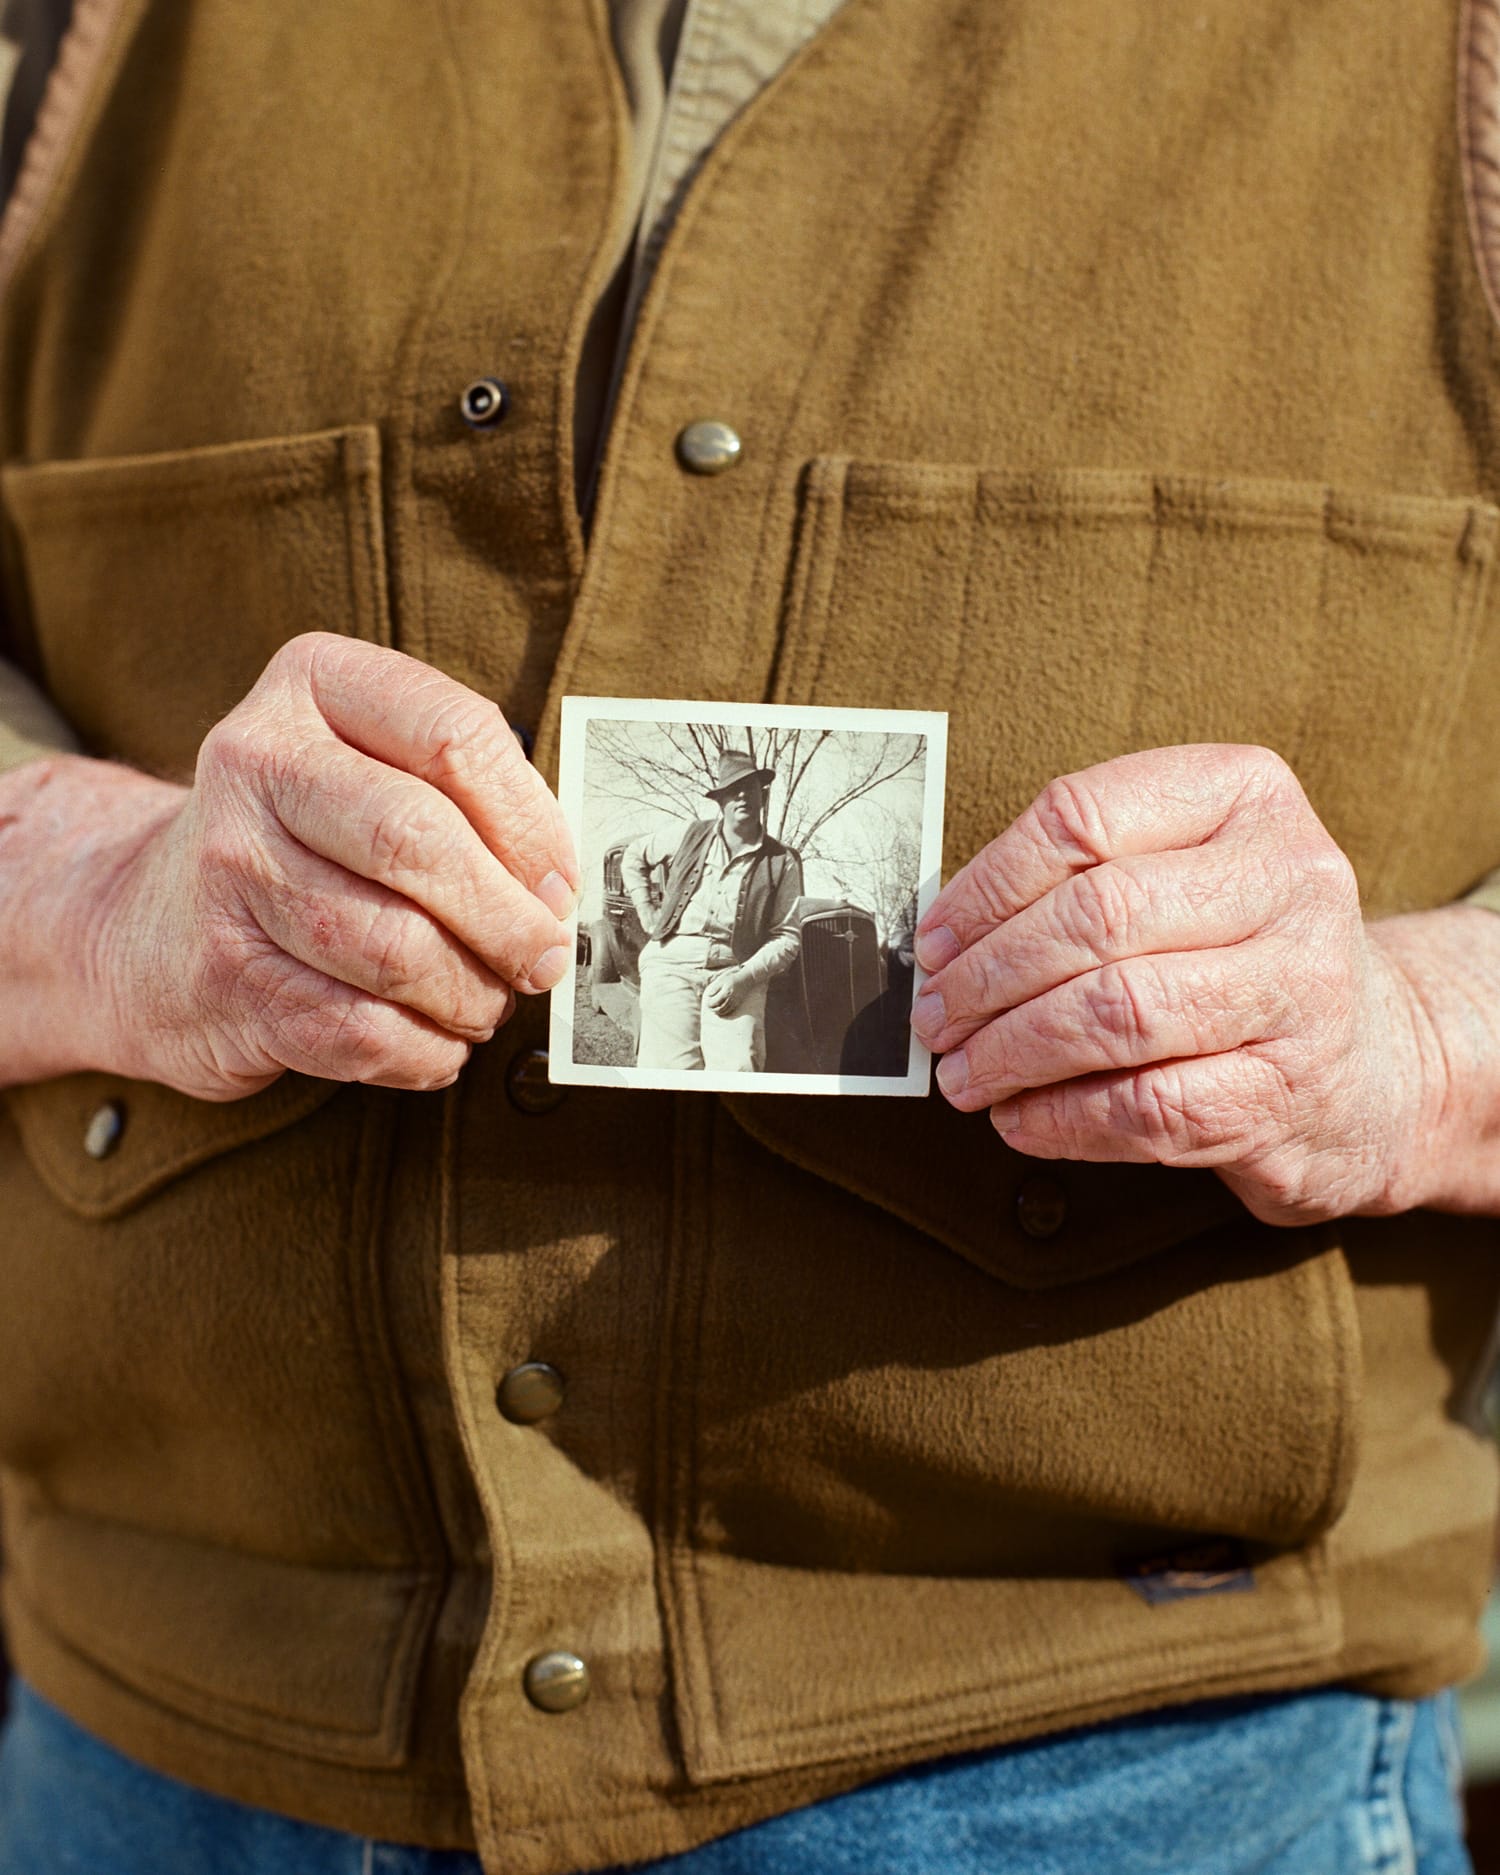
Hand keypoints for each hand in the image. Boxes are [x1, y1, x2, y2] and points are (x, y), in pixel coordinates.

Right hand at [84, 633, 576, 1099]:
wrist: (153, 923)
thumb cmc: (312, 839)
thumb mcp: (378, 767)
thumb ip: (469, 797)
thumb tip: (556, 890)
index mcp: (314, 684)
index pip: (453, 736)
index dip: (531, 824)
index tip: (559, 883)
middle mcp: (256, 763)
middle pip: (418, 842)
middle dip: (507, 920)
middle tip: (543, 960)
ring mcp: (228, 871)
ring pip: (395, 949)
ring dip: (471, 995)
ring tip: (488, 1001)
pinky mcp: (225, 975)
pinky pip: (359, 1030)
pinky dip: (424, 1051)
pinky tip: (437, 1040)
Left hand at [704, 967, 748, 1016]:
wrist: (746, 980)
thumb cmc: (733, 978)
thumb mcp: (722, 980)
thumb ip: (715, 988)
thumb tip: (709, 996)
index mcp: (726, 993)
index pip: (716, 1002)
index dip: (710, 1004)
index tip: (707, 1004)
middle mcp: (731, 999)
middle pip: (720, 1008)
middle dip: (713, 1010)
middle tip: (709, 1008)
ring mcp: (735, 1002)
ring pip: (725, 1010)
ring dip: (718, 1012)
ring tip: (714, 1011)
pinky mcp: (738, 1003)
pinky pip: (730, 1010)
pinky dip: (724, 1012)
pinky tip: (721, 1011)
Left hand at [910, 745, 1437, 1225]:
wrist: (1376, 1064)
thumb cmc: (1235, 954)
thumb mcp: (1181, 872)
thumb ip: (1077, 880)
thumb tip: (940, 942)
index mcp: (1246, 795)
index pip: (1081, 818)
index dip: (985, 887)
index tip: (931, 942)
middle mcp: (1291, 879)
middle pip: (1097, 917)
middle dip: (988, 977)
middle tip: (934, 1018)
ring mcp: (1302, 989)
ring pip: (1117, 1014)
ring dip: (1012, 1052)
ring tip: (961, 1075)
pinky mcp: (1290, 1092)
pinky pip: (1145, 1108)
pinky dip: (1059, 1119)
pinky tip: (1018, 1120)